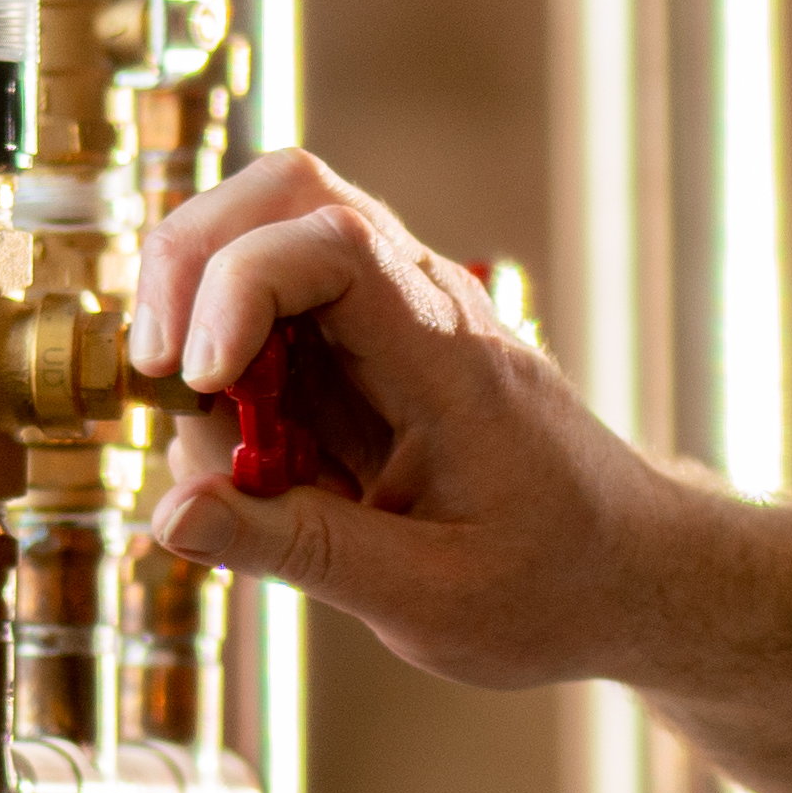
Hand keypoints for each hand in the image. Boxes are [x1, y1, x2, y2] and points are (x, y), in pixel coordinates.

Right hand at [122, 144, 705, 691]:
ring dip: (200, 304)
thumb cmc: (550, 586)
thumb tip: (169, 517)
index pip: (332, 240)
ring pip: (272, 230)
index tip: (199, 384)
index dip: (238, 287)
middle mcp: (422, 305)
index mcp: (449, 355)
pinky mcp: (372, 346)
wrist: (633, 572)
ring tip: (205, 427)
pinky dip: (228, 352)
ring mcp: (397, 315)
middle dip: (190, 262)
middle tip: (158, 375)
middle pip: (288, 193)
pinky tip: (240, 446)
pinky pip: (279, 303)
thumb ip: (300, 550)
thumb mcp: (428, 599)